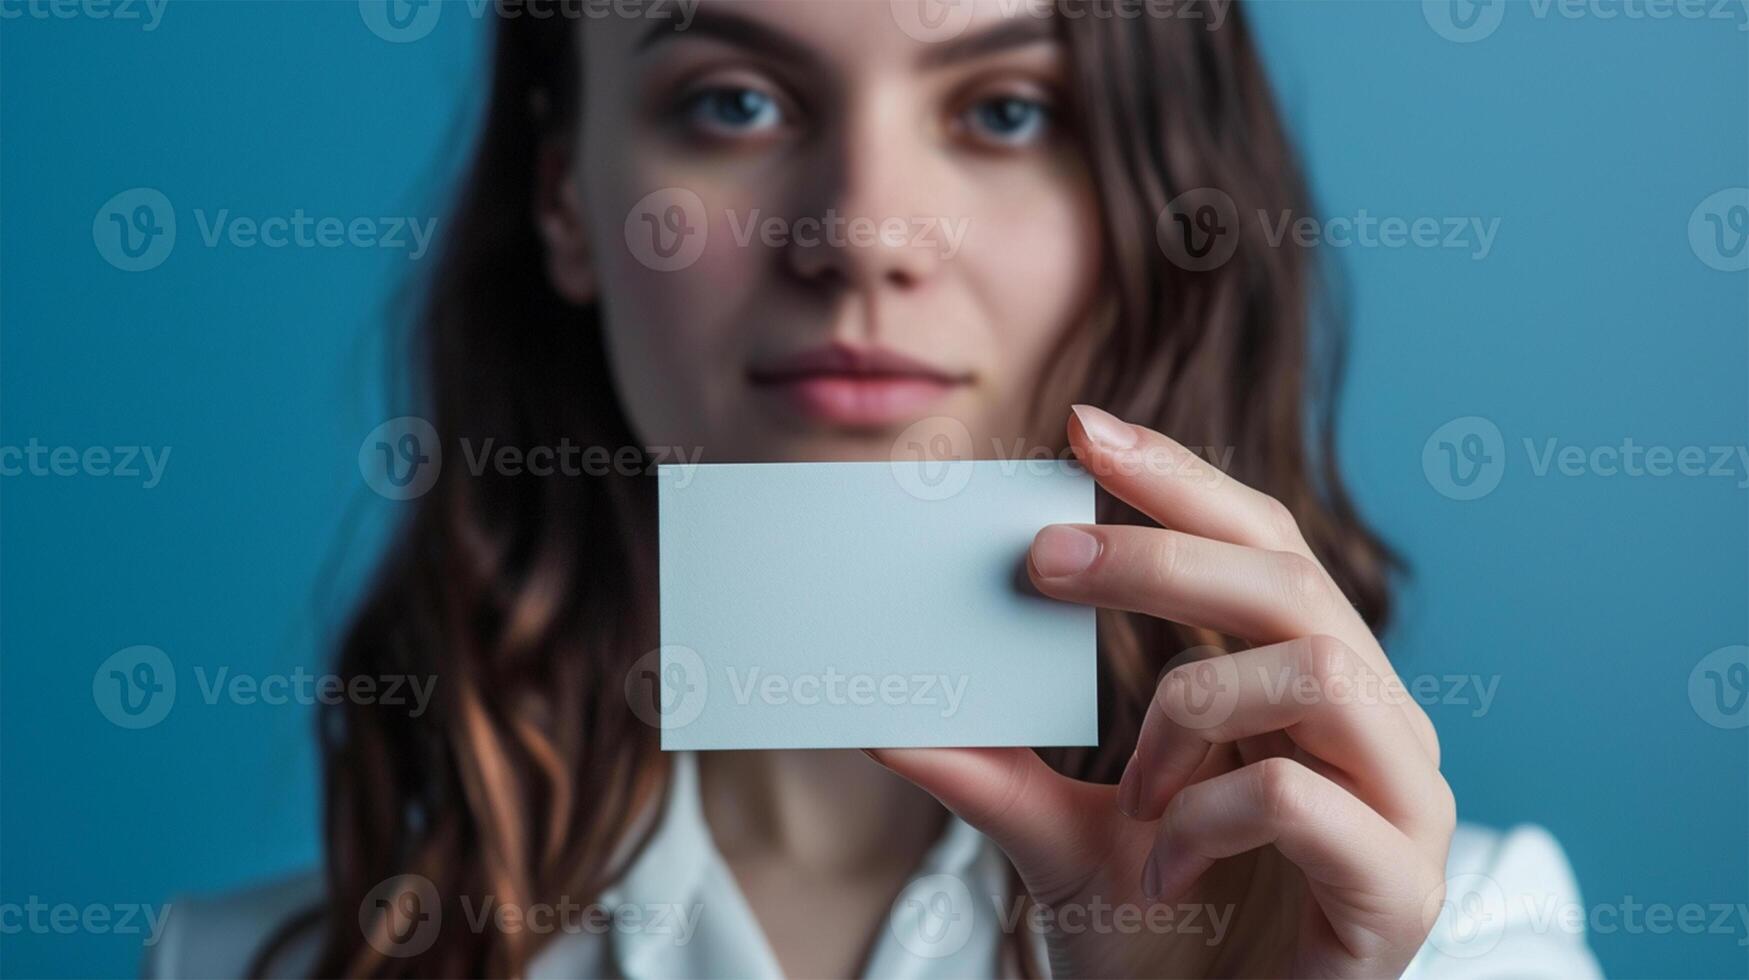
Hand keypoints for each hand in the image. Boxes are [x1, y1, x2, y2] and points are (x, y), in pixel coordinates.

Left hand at [869, 405, 1454, 977]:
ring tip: (1134, 786)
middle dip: (1161, 553)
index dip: (1181, 478)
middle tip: (1041, 555)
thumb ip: (990, 772)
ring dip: (1193, 708)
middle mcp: (1372, 730)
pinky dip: (1208, 820)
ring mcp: (1403, 807)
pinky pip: (1304, 804)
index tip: (1082, 427)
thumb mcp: (1060, 839)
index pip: (1260, 545)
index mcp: (1304, 693)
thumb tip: (880, 714)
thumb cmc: (1164, 944)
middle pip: (1293, 582)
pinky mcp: (1400, 892)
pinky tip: (1164, 866)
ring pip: (1322, 673)